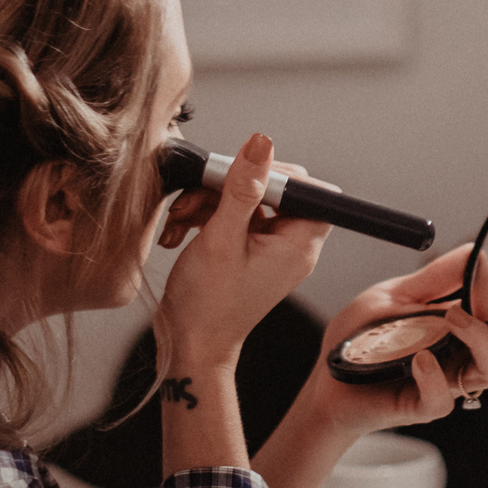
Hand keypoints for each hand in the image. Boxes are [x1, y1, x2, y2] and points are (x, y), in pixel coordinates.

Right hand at [154, 133, 327, 370]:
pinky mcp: (247, 250)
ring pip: (245, 199)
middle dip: (228, 187)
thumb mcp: (222, 238)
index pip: (307, 188)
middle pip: (271, 189)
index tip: (237, 176)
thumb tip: (261, 143)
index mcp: (298, 245)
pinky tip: (179, 231)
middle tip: (198, 197)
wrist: (188, 344)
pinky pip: (232, 216)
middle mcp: (290, 245)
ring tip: (180, 219)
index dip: (274, 174)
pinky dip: (205, 216)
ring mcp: (268, 248)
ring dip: (207, 201)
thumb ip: (242, 188)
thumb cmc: (208, 305)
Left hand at [302, 247, 487, 436]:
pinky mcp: (419, 408)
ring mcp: (444, 383)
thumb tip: (479, 251)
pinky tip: (421, 358)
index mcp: (461, 329)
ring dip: (483, 340)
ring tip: (455, 316)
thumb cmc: (360, 340)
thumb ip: (437, 278)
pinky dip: (436, 379)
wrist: (324, 383)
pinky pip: (443, 401)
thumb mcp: (396, 295)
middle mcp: (461, 356)